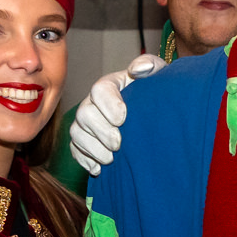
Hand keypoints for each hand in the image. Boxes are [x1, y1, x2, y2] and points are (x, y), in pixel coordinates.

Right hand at [69, 53, 163, 174]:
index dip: (108, 104)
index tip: (123, 118)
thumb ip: (152, 66)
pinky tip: (99, 169)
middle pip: (85, 113)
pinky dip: (85, 160)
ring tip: (111, 159)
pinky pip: (75, 150)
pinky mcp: (84, 142)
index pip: (100, 89)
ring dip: (93, 149)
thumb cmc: (156, 96)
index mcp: (110, 85)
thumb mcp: (160, 77)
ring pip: (77, 133)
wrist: (154, 117)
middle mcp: (93, 103)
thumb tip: (139, 68)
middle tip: (118, 144)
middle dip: (101, 131)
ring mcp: (86, 123)